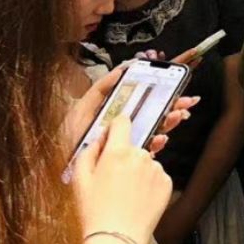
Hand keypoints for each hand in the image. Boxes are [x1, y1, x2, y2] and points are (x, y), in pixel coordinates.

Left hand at [63, 65, 199, 164]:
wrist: (56, 174)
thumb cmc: (65, 137)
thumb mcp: (81, 109)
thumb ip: (101, 89)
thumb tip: (123, 69)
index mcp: (111, 111)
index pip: (137, 97)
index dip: (156, 89)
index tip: (171, 81)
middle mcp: (120, 126)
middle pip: (150, 112)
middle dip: (170, 105)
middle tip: (187, 101)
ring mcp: (124, 143)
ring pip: (153, 129)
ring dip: (168, 121)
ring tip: (180, 115)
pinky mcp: (125, 160)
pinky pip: (145, 150)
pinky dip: (157, 143)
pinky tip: (162, 139)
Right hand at [71, 113, 173, 243]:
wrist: (117, 241)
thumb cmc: (94, 212)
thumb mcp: (79, 179)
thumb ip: (89, 151)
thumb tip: (100, 138)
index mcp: (118, 151)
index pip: (123, 121)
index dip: (115, 129)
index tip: (111, 140)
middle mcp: (141, 156)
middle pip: (132, 146)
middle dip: (123, 157)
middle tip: (112, 181)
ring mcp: (157, 169)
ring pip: (145, 162)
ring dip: (137, 171)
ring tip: (125, 195)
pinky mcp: (167, 183)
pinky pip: (156, 176)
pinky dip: (148, 184)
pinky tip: (137, 200)